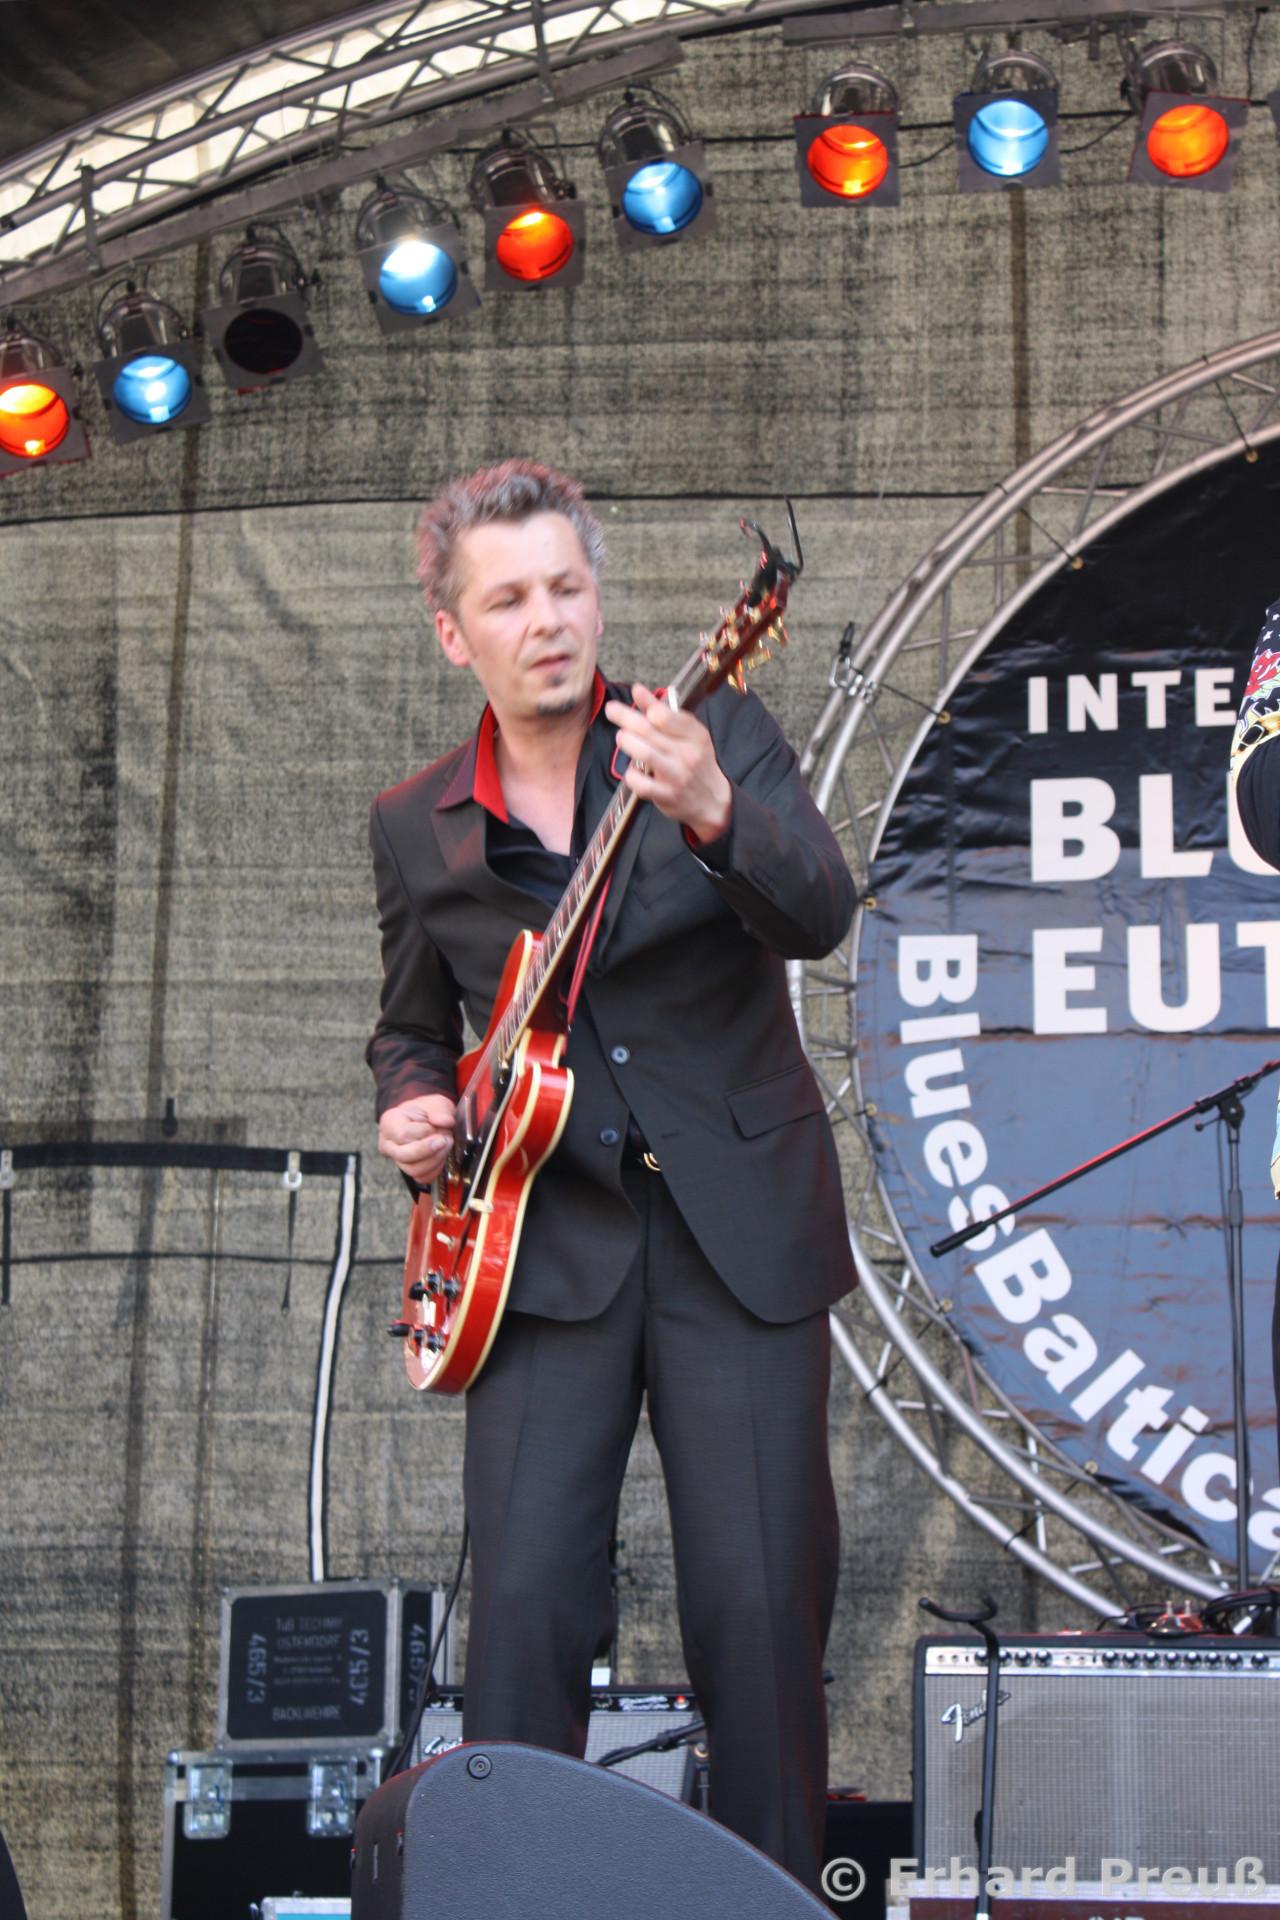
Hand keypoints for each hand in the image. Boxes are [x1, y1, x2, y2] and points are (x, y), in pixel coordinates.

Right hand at [378, 1092, 456, 1185]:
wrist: (427, 1119)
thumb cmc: (427, 1111)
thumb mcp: (434, 1102)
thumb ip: (440, 1110)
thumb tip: (445, 1122)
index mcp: (389, 1123)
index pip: (403, 1134)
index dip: (423, 1132)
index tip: (434, 1125)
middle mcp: (388, 1144)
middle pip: (404, 1156)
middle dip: (429, 1149)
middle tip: (445, 1139)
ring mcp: (397, 1160)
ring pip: (413, 1170)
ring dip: (435, 1159)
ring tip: (446, 1145)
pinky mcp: (409, 1170)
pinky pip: (422, 1177)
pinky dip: (436, 1168)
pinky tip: (442, 1155)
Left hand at [604, 683, 732, 844]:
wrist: (711, 800)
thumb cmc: (696, 761)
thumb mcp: (689, 734)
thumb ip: (662, 711)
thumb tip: (638, 690)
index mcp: (696, 735)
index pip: (666, 715)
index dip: (647, 704)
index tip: (634, 695)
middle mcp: (688, 754)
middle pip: (649, 730)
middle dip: (625, 717)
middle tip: (612, 710)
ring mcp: (677, 776)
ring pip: (645, 754)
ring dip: (627, 742)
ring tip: (622, 737)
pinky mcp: (666, 796)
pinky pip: (641, 784)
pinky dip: (632, 775)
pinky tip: (632, 770)